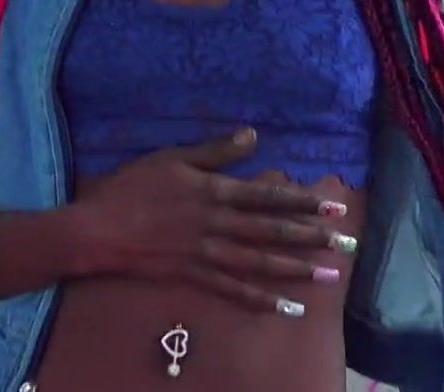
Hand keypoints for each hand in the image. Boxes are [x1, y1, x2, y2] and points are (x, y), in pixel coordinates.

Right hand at [68, 127, 356, 315]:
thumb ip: (215, 150)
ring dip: (296, 270)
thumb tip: (252, 135)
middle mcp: (217, 223)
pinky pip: (232, 289)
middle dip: (312, 238)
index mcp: (214, 191)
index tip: (333, 207)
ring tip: (327, 278)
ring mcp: (206, 252)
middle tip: (346, 246)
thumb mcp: (172, 157)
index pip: (267, 197)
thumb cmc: (132, 187)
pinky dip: (260, 299)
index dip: (302, 202)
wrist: (97, 228)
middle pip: (272, 232)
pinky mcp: (193, 275)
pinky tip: (285, 307)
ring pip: (259, 262)